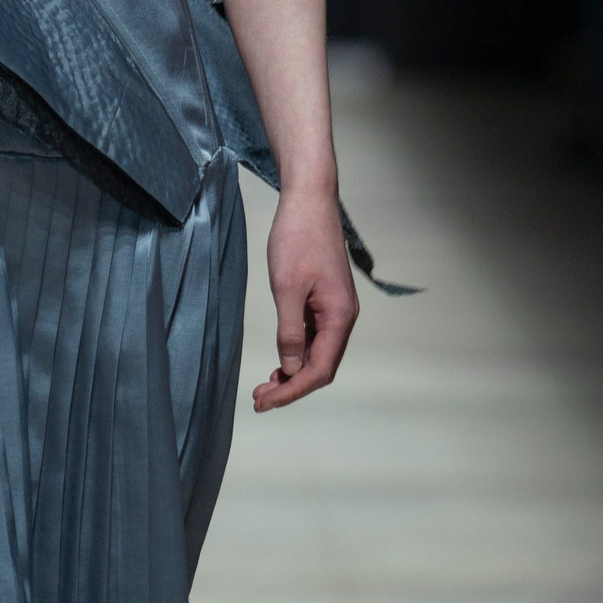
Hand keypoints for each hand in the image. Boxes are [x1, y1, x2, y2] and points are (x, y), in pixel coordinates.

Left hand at [253, 186, 357, 411]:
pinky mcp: (326, 299)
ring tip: (265, 385)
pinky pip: (315, 336)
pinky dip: (296, 352)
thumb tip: (291, 368)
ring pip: (318, 353)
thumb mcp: (286, 288)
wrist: (309, 200)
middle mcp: (343, 317)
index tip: (265, 402)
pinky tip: (279, 360)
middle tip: (259, 399)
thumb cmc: (298, 238)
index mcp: (339, 317)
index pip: (319, 369)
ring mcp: (336, 308)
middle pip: (321, 366)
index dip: (292, 390)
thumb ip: (290, 332)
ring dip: (293, 372)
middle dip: (292, 386)